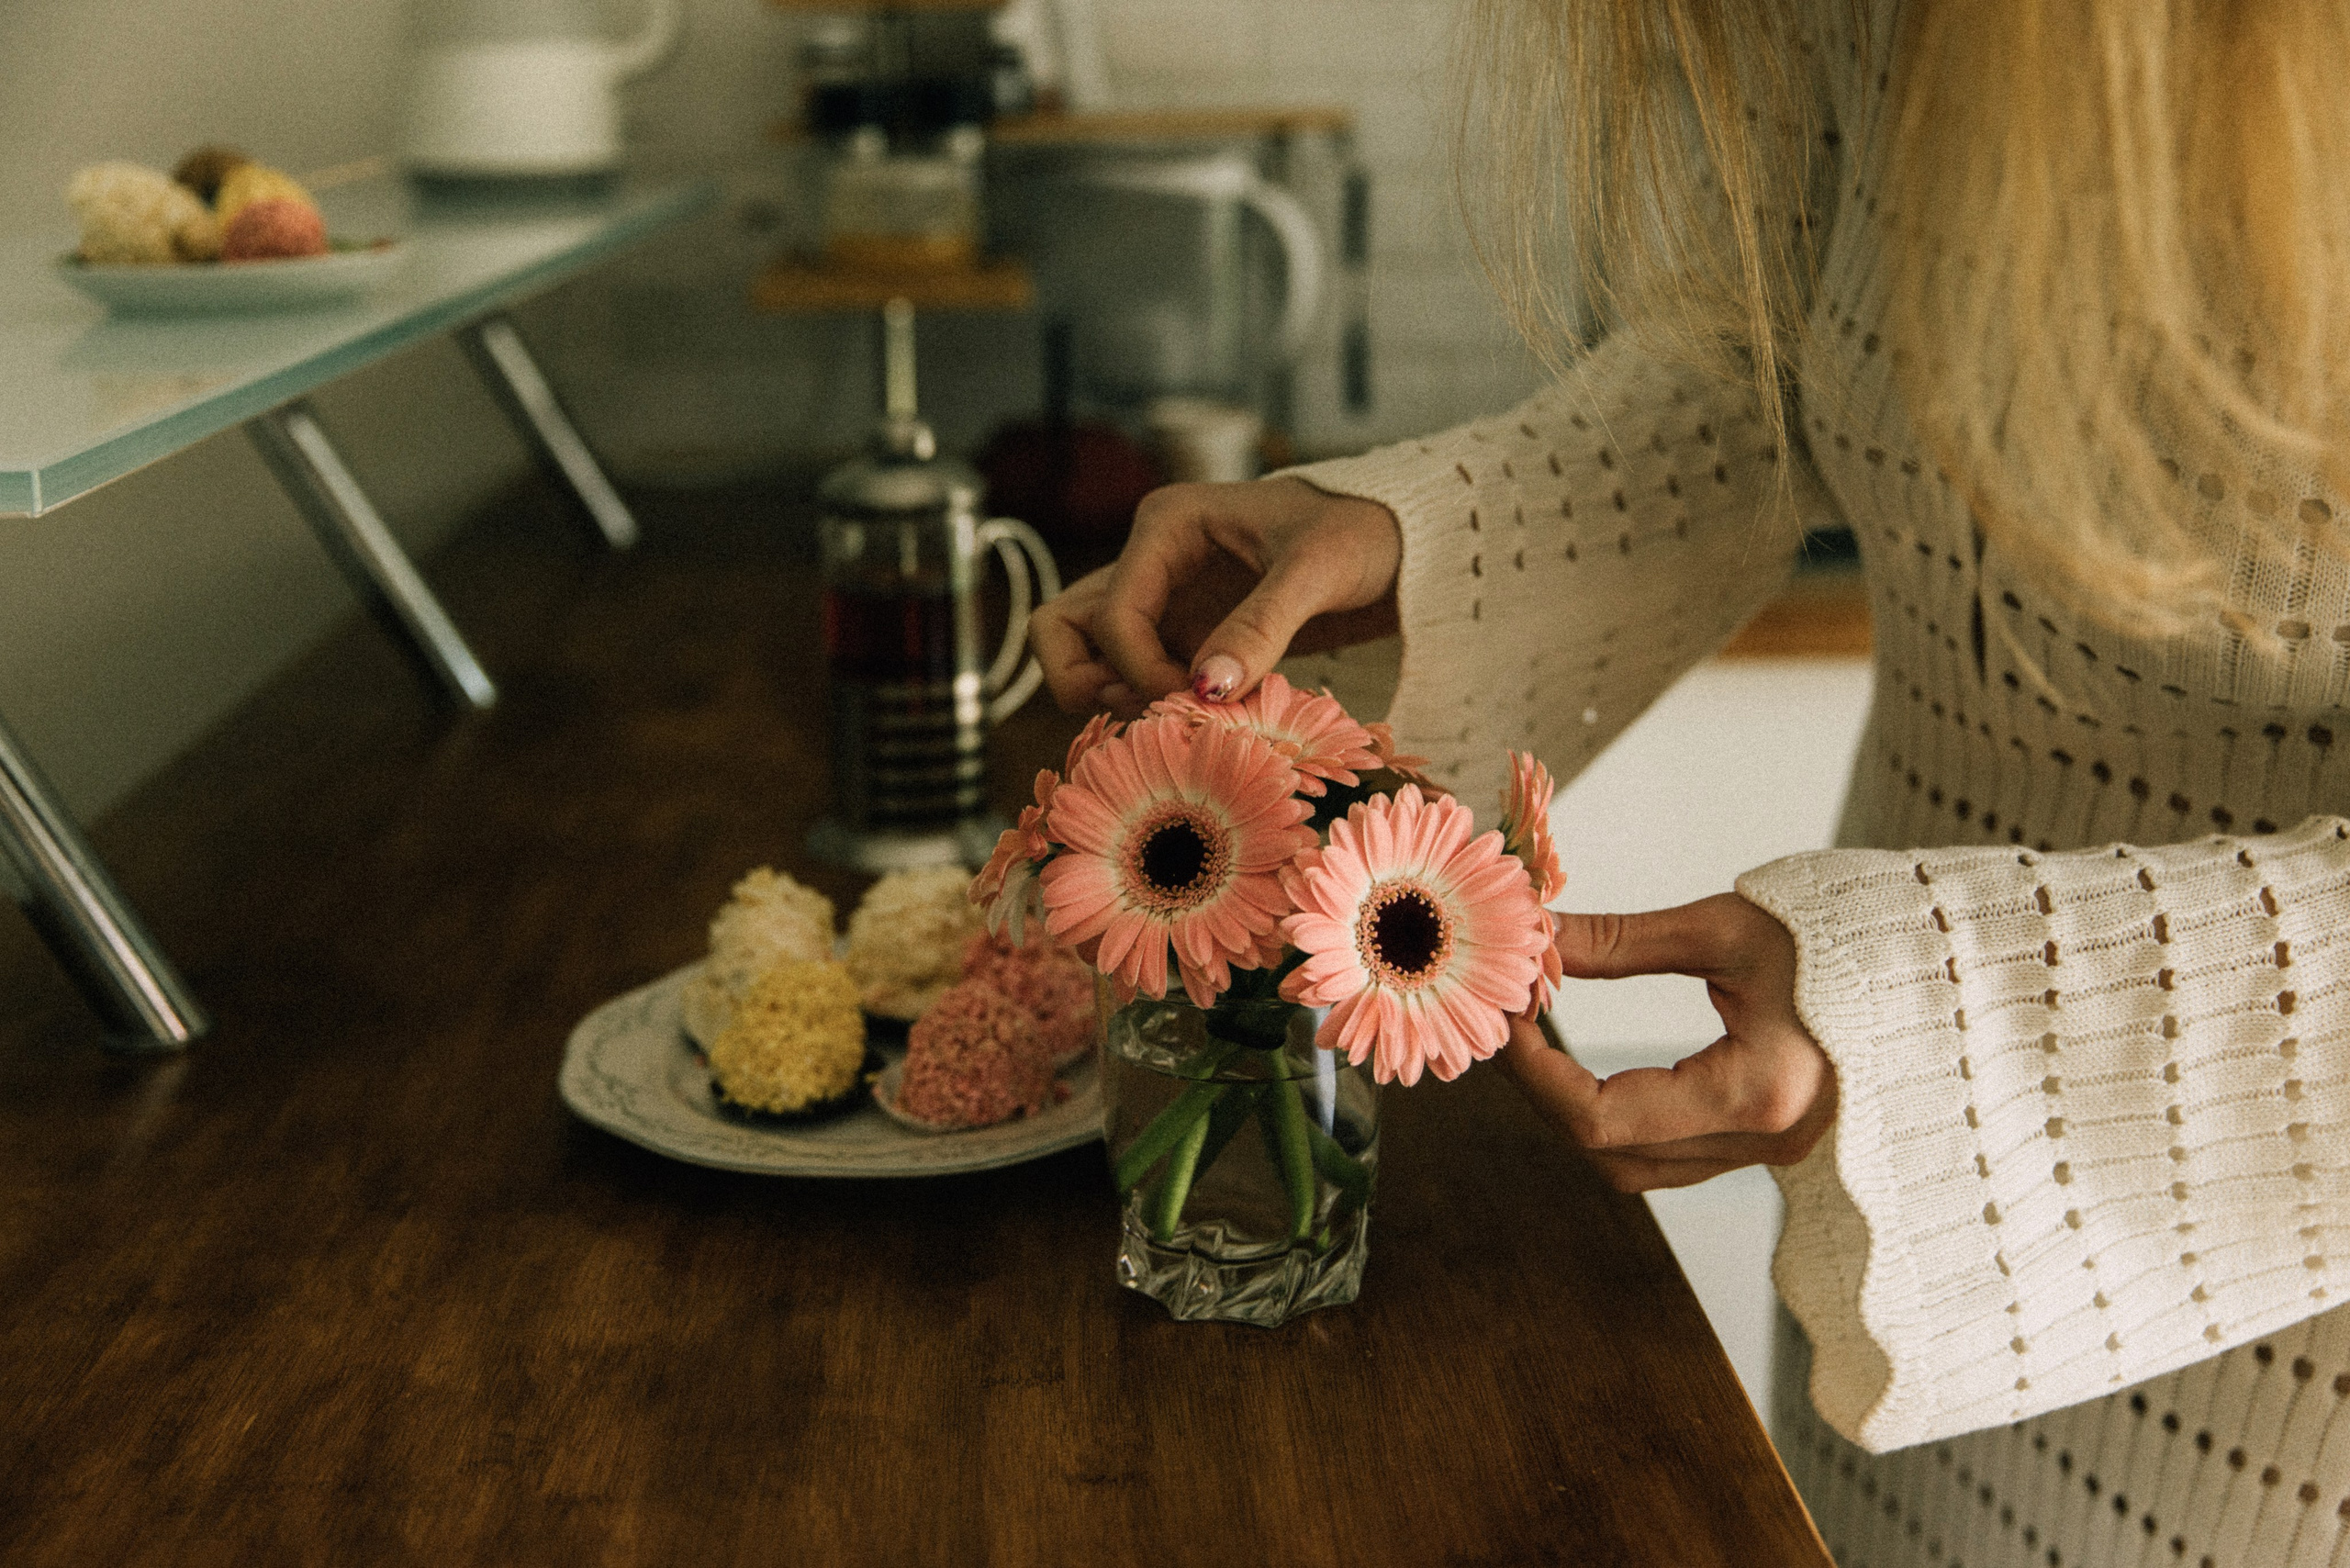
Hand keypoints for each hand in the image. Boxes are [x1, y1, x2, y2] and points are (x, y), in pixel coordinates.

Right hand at [1030, 477, 1402, 716]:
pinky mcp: (1184, 635)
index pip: (1111, 614)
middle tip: (1151, 711)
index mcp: (1166, 524)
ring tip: (1175, 716)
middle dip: (1086, 681)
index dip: (1140, 670)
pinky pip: (1134, 674)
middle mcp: (1149, 560)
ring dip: (1110, 695)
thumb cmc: (1363, 532)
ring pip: (1085, 653)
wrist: (1401, 541)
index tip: (1196, 702)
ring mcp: (1162, 601)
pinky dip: (1148, 702)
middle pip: (1061, 628)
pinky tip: (1200, 718)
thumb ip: (1261, 627)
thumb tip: (1205, 691)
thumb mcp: (1318, 571)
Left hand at [1499, 894, 1835, 1191]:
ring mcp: (1775, 1153)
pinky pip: (1672, 1158)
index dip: (1533, 1071)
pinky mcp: (1776, 1144)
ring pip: (1636, 1168)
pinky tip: (1597, 1067)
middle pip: (1607, 1154)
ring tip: (1543, 1044)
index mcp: (1755, 1095)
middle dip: (1543, 1092)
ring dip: (1576, 1114)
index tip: (1507, 1013)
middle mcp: (1765, 1144)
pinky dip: (1620, 1119)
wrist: (1950, 966)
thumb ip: (1621, 944)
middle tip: (1511, 1023)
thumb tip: (1533, 938)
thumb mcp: (1728, 929)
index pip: (1599, 1117)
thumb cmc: (1855, 936)